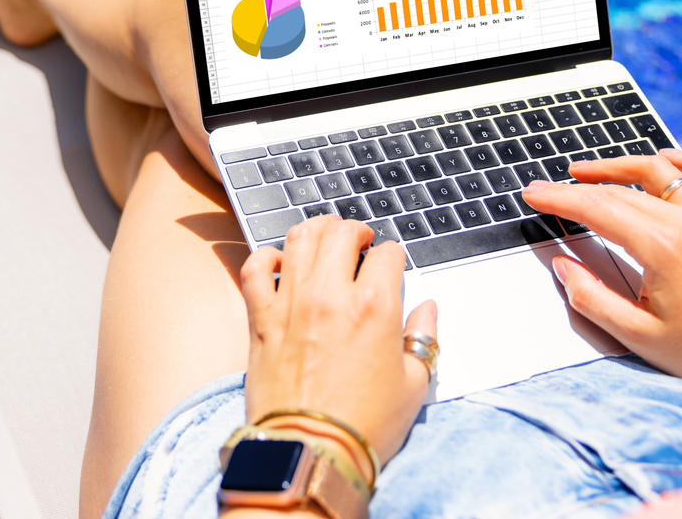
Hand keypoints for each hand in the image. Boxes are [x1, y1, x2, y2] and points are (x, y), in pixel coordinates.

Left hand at [238, 215, 437, 469]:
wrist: (311, 452)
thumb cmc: (364, 425)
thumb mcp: (414, 385)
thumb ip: (423, 338)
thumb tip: (426, 311)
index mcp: (374, 307)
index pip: (387, 254)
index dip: (393, 253)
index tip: (391, 262)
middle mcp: (330, 295)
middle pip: (340, 233)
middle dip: (355, 230)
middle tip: (359, 240)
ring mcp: (290, 303)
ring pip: (298, 239)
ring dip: (315, 230)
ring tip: (324, 237)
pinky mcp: (260, 318)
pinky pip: (254, 269)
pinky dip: (265, 257)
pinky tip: (277, 262)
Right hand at [520, 149, 681, 409]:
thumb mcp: (638, 335)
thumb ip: (592, 299)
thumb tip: (564, 266)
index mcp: (664, 249)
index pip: (598, 209)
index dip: (558, 199)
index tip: (532, 193)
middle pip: (620, 191)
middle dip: (575, 187)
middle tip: (544, 188)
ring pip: (658, 174)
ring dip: (618, 167)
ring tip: (585, 169)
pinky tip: (665, 158)